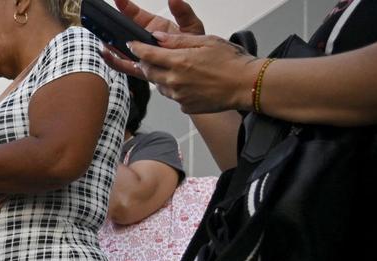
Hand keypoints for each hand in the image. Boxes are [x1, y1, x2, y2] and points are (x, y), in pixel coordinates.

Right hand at [102, 0, 205, 78]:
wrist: (198, 71)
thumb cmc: (195, 50)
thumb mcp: (191, 26)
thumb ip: (183, 12)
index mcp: (155, 28)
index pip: (136, 16)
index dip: (126, 7)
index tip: (119, 0)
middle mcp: (146, 41)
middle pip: (125, 32)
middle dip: (113, 25)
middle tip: (104, 19)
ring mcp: (142, 55)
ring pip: (121, 48)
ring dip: (110, 43)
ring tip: (101, 37)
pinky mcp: (141, 68)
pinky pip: (124, 65)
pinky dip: (113, 61)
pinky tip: (106, 55)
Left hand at [130, 34, 258, 114]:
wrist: (246, 85)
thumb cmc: (231, 62)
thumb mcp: (205, 41)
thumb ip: (178, 40)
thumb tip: (157, 38)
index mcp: (178, 62)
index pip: (147, 55)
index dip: (136, 48)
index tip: (130, 44)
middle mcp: (175, 82)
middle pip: (148, 72)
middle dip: (145, 63)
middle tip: (146, 56)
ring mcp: (179, 97)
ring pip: (159, 85)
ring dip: (159, 76)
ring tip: (172, 68)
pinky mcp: (185, 107)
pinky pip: (173, 96)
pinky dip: (174, 88)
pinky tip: (187, 82)